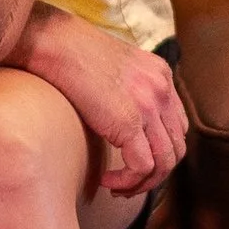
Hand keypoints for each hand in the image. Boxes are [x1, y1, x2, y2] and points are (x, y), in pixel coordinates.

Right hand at [15, 6, 188, 196]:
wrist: (51, 41)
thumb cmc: (68, 52)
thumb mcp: (111, 66)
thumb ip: (125, 88)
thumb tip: (116, 118)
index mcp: (160, 73)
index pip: (176, 124)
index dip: (159, 151)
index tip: (134, 162)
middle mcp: (161, 88)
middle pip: (175, 147)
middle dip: (154, 173)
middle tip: (128, 183)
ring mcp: (148, 105)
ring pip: (164, 163)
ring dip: (142, 183)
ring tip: (118, 187)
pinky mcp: (128, 122)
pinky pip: (142, 167)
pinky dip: (127, 182)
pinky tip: (106, 180)